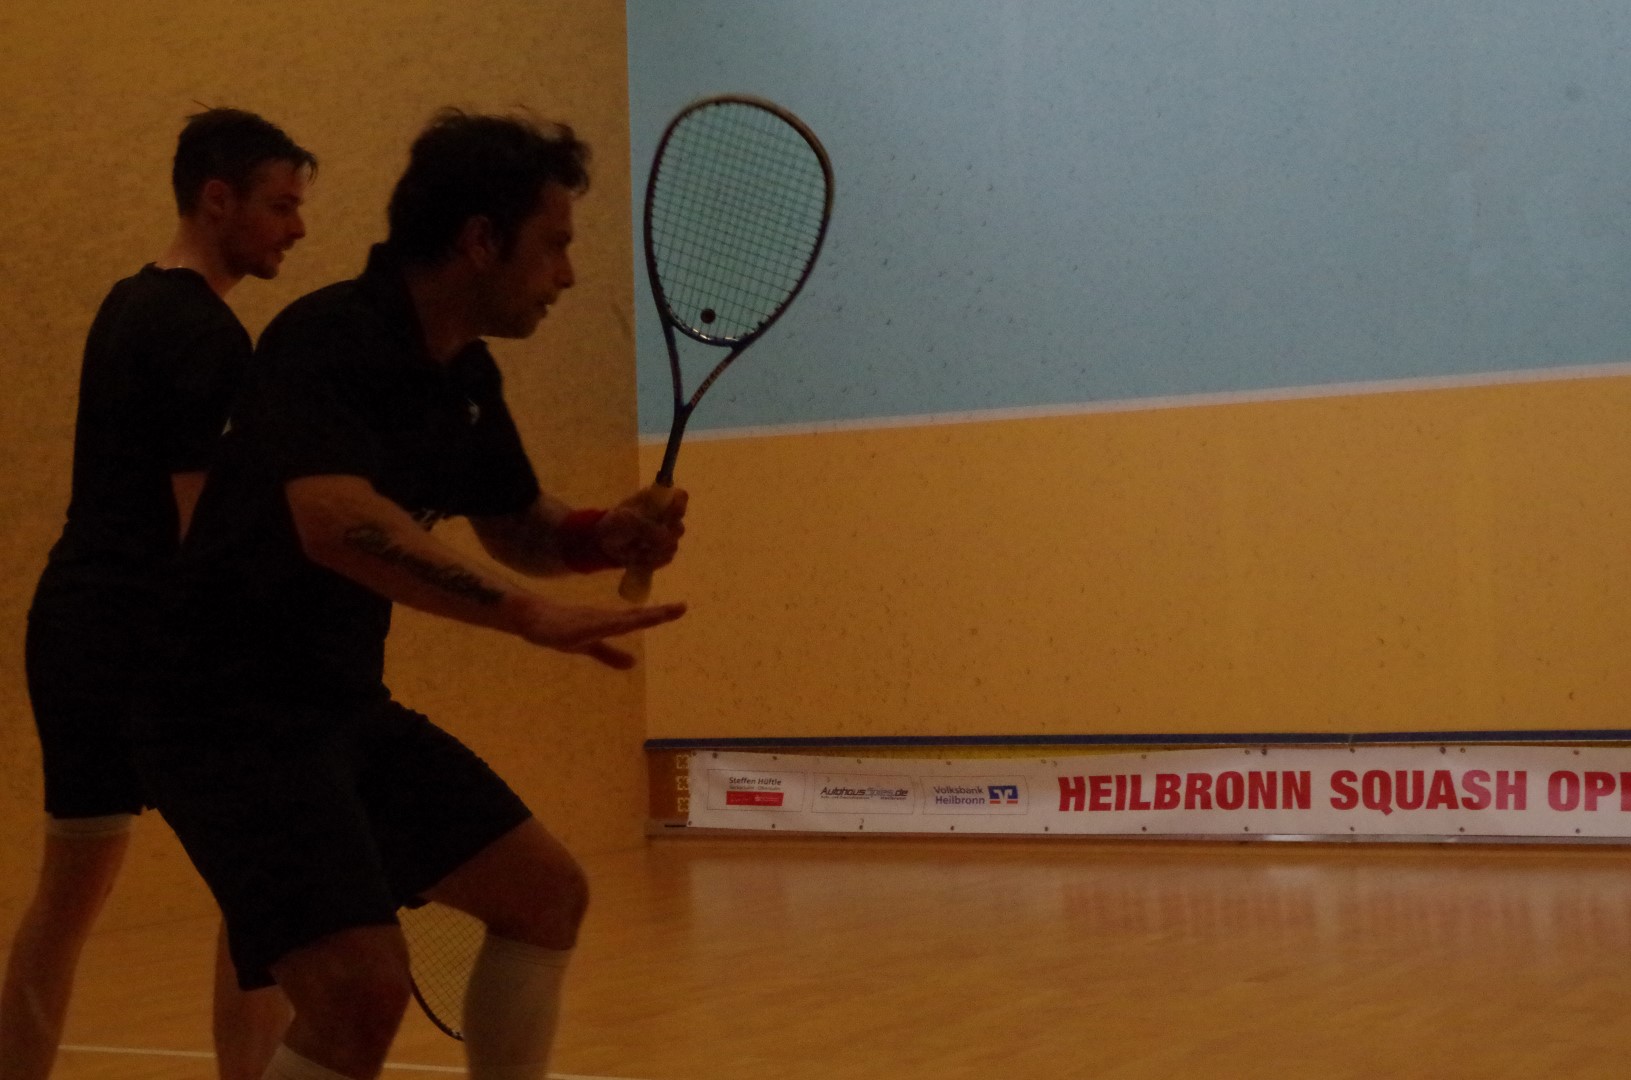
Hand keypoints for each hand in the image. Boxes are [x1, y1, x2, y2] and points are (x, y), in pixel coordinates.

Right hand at [511, 596, 686, 668]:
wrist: (532, 617)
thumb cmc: (561, 627)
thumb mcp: (591, 645)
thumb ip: (611, 654)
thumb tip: (634, 663)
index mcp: (609, 622)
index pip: (639, 618)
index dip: (660, 614)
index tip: (682, 608)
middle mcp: (604, 618)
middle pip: (635, 617)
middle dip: (657, 614)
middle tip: (682, 607)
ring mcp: (589, 622)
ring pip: (618, 621)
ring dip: (638, 617)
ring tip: (660, 615)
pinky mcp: (574, 629)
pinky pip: (592, 629)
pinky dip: (605, 626)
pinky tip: (618, 625)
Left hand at [597, 485, 687, 570]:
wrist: (605, 543)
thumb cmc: (615, 523)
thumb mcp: (626, 519)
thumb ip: (647, 525)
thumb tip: (664, 536)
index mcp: (659, 500)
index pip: (681, 497)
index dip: (678, 506)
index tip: (666, 517)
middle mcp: (667, 517)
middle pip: (679, 527)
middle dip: (661, 536)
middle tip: (643, 538)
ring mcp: (668, 535)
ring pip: (672, 545)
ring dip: (652, 550)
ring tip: (636, 546)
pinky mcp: (664, 552)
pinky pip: (666, 558)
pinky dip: (651, 559)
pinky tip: (639, 556)